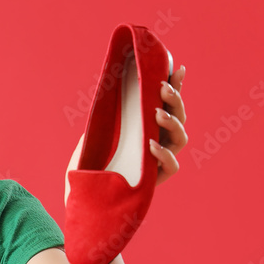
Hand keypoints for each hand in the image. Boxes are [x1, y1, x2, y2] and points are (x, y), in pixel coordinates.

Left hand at [64, 64, 188, 205]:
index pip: (166, 103)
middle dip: (174, 100)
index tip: (175, 68)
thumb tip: (110, 85)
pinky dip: (163, 154)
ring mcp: (160, 161)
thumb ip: (106, 115)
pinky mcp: (157, 180)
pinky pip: (171, 166)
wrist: (81, 196)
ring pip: (181, 138)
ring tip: (156, 113)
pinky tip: (151, 145)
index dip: (174, 85)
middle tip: (161, 88)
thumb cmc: (87, 164)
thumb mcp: (93, 134)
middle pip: (179, 117)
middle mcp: (159, 141)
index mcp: (147, 127)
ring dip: (172, 122)